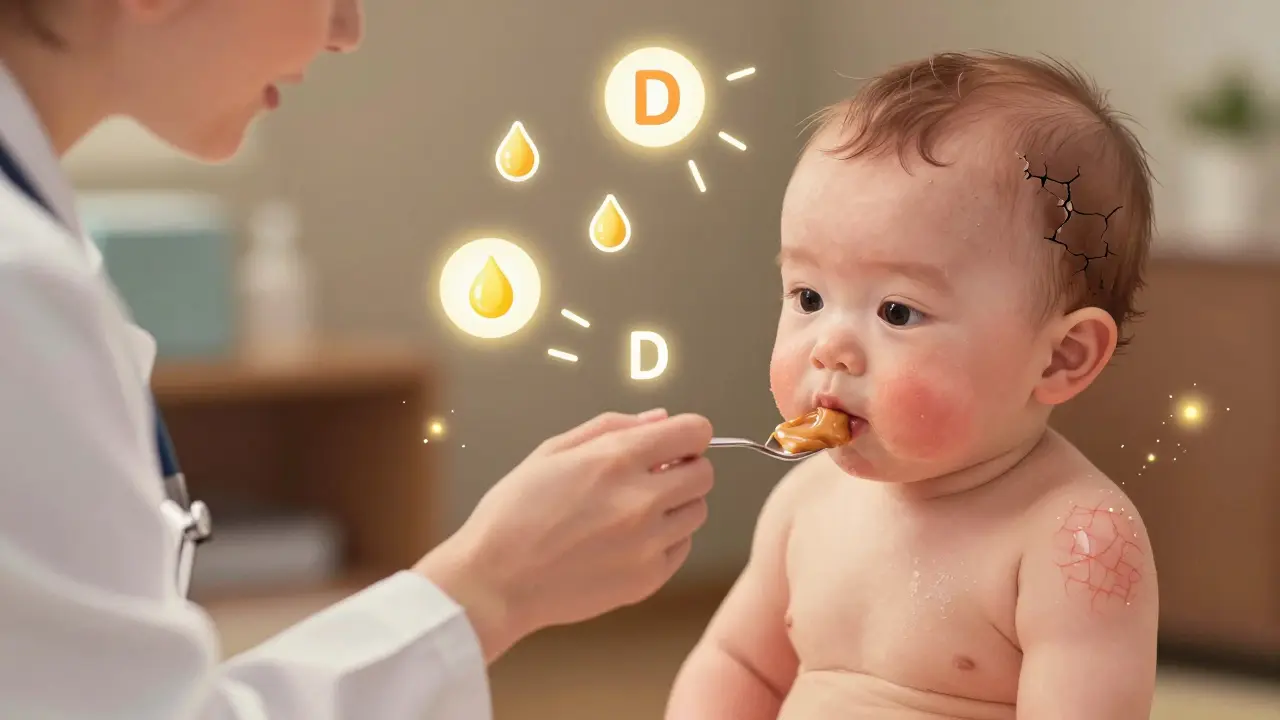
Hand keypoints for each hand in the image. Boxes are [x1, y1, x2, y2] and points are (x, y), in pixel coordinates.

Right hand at [414, 409, 713, 660]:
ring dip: (677, 504)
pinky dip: (666, 539)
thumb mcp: (552, 451)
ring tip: (636, 510)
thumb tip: (659, 419)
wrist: (495, 581)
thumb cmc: (513, 514)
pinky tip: (630, 539)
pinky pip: (682, 548)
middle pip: (704, 473)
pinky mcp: (647, 578)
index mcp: (616, 459)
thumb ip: (611, 427)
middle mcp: (640, 499)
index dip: (688, 433)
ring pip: (698, 511)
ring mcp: (647, 543)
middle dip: (685, 468)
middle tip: (654, 476)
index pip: (694, 432)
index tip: (677, 442)